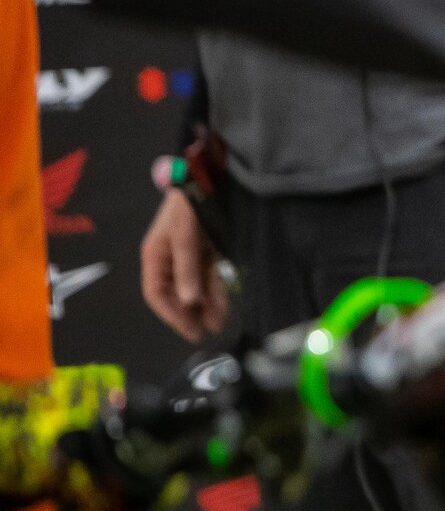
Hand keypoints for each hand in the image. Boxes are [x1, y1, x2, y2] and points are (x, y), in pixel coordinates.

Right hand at [141, 189, 225, 342]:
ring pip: (195, 287)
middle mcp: (169, 260)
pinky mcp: (207, 249)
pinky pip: (209, 275)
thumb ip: (186, 269)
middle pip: (176, 294)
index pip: (156, 294)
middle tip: (205, 333)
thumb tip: (189, 302)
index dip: (171, 314)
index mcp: (154, 257)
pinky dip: (216, 291)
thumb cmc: (188, 206)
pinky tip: (223, 306)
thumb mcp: (184, 237)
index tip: (189, 330)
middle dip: (190, 314)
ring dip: (206, 306)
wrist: (206, 176)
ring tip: (219, 324)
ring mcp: (189, 255)